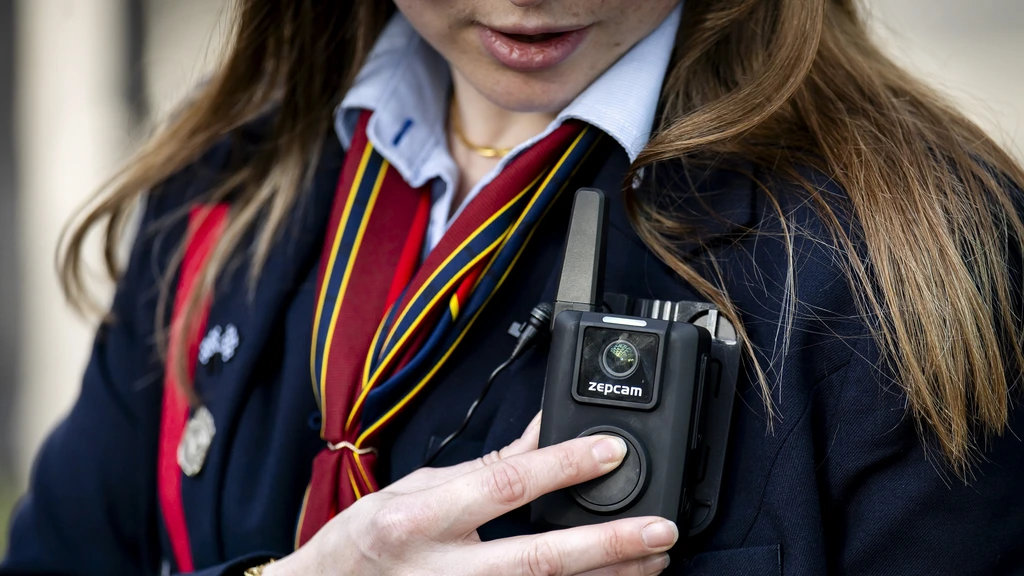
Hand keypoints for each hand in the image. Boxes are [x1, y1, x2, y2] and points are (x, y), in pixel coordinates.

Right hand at [266, 413, 677, 574]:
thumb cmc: (367, 540)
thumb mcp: (417, 487)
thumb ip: (487, 466)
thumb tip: (544, 432)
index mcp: (423, 518)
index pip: (505, 486)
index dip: (562, 466)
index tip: (609, 450)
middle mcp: (444, 568)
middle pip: (540, 558)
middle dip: (607, 544)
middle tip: (659, 530)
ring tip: (653, 560)